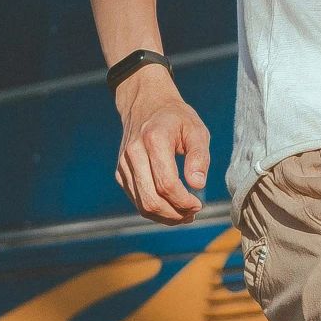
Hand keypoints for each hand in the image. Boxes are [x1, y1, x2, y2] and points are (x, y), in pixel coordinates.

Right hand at [114, 66, 211, 222]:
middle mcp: (133, 153)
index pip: (166, 184)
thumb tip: (198, 185)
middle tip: (193, 212)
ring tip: (184, 214)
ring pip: (142, 205)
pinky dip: (155, 210)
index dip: (184, 201)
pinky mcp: (120, 173)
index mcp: (154, 140)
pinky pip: (136, 200)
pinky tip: (171, 207)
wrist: (146, 104)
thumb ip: (200, 156)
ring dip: (165, 216)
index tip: (198, 203)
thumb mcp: (196, 130)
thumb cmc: (176, 118)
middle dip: (175, 214)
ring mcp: (124, 165)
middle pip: (151, 199)